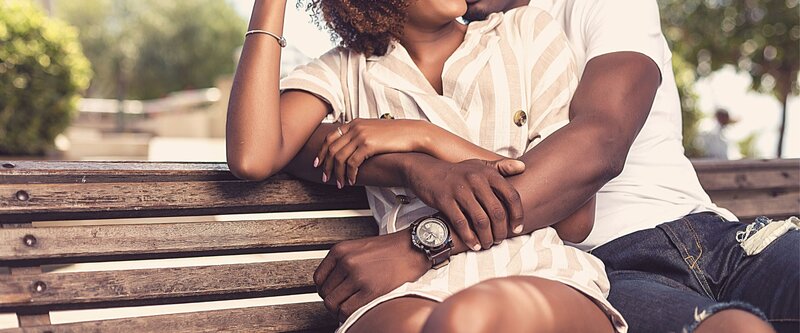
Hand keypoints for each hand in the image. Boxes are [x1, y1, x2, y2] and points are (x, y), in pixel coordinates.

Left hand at [313, 229, 429, 320]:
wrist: (415, 248)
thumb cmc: (392, 249)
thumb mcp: (359, 248)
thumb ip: (343, 263)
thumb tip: (332, 285)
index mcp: (341, 250)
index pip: (318, 279)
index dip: (326, 290)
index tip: (334, 293)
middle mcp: (347, 262)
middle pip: (325, 294)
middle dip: (334, 301)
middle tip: (345, 302)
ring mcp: (358, 276)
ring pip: (334, 304)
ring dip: (341, 310)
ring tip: (352, 307)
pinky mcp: (371, 290)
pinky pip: (348, 311)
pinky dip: (350, 315)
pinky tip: (360, 310)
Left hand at [315, 118, 428, 187]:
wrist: (412, 133)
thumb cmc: (397, 134)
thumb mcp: (374, 130)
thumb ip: (361, 134)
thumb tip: (351, 146)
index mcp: (355, 123)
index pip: (330, 137)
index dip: (322, 152)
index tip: (318, 163)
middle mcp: (355, 127)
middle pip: (331, 148)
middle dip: (326, 165)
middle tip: (325, 177)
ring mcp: (361, 135)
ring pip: (339, 157)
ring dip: (337, 173)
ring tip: (340, 183)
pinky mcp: (368, 144)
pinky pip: (352, 163)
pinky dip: (350, 174)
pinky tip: (352, 180)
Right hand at [403, 157, 525, 250]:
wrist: (426, 171)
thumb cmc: (458, 172)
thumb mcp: (479, 165)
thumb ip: (501, 166)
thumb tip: (524, 166)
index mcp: (488, 173)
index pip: (511, 195)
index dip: (517, 215)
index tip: (517, 228)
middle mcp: (476, 180)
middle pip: (497, 211)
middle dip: (501, 231)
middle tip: (500, 239)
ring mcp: (460, 190)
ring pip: (480, 220)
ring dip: (487, 237)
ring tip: (488, 244)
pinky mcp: (445, 200)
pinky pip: (461, 223)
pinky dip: (470, 238)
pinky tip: (474, 245)